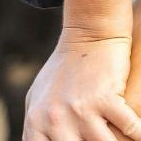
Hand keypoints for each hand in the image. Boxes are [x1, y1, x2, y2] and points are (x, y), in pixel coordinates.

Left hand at [26, 31, 140, 139]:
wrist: (87, 36)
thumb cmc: (64, 74)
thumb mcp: (39, 101)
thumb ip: (39, 130)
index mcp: (37, 121)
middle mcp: (55, 118)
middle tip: (103, 140)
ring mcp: (80, 109)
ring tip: (120, 136)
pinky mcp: (106, 99)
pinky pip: (132, 130)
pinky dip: (139, 133)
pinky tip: (138, 131)